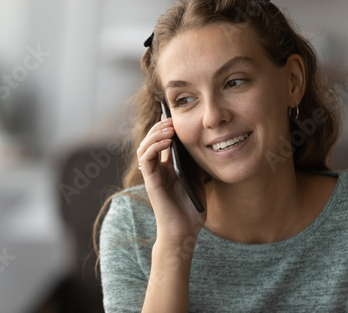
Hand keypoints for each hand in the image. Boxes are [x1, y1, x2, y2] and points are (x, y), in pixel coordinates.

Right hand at [136, 117, 205, 241]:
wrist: (185, 231)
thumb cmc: (191, 209)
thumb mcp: (198, 179)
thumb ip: (195, 163)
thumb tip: (203, 142)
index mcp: (167, 168)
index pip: (161, 142)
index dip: (164, 127)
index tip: (173, 115)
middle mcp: (157, 169)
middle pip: (151, 141)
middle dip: (160, 127)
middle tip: (172, 119)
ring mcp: (152, 175)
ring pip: (144, 146)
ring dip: (156, 134)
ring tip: (169, 128)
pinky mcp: (150, 181)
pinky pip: (146, 159)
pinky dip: (154, 147)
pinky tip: (167, 142)